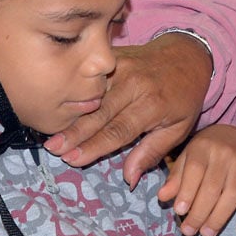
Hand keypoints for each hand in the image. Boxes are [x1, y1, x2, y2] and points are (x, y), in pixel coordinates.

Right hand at [45, 33, 212, 186]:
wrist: (187, 56)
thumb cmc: (183, 98)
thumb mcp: (178, 128)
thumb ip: (152, 152)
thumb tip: (129, 180)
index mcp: (152, 104)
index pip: (118, 130)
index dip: (94, 146)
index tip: (72, 159)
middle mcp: (135, 84)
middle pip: (99, 112)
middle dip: (74, 132)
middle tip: (52, 147)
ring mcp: (121, 67)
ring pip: (90, 94)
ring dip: (69, 112)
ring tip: (48, 129)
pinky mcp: (113, 57)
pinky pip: (90, 78)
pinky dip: (74, 92)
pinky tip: (56, 105)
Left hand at [158, 124, 235, 235]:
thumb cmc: (206, 150)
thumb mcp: (187, 156)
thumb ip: (176, 177)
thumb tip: (162, 197)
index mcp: (204, 147)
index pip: (195, 170)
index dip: (187, 192)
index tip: (179, 211)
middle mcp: (226, 155)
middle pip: (213, 187)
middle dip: (199, 213)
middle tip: (189, 231)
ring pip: (232, 195)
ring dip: (219, 218)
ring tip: (207, 233)